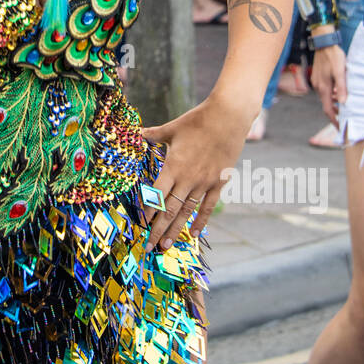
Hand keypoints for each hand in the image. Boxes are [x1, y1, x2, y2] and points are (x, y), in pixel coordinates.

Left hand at [140, 95, 250, 250]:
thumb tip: (135, 133)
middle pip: (170, 208)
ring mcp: (204, 182)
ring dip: (177, 229)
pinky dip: (201, 220)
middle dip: (159, 228)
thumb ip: (152, 135)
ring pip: (188, 212)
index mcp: (173, 165)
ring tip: (167, 245)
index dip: (149, 210)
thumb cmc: (197, 120)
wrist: (228, 117)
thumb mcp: (171, 128)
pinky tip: (195, 233)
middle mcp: (188, 178)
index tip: (141, 224)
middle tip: (150, 246)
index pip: (157, 193)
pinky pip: (208, 206)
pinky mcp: (219, 182)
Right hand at [310, 45, 346, 125]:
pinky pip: (325, 91)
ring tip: (344, 108)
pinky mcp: (318, 78)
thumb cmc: (334, 56)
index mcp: (324, 88)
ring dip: (334, 104)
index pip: (328, 109)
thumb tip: (343, 102)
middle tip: (345, 119)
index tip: (340, 127)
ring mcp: (317, 83)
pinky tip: (338, 94)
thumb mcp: (340, 71)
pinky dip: (331, 96)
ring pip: (325, 98)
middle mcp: (318, 87)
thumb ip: (341, 87)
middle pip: (326, 106)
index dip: (334, 120)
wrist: (324, 44)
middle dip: (335, 114)